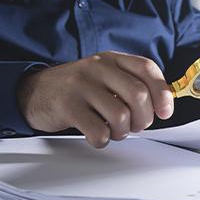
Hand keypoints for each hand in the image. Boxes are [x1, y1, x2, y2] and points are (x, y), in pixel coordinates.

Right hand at [16, 51, 173, 147]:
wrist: (34, 92)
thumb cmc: (77, 89)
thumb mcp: (105, 78)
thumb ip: (131, 85)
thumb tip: (162, 107)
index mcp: (111, 59)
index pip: (147, 69)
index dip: (162, 93)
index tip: (165, 112)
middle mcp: (97, 68)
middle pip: (138, 95)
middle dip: (144, 118)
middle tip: (136, 126)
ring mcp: (81, 86)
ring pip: (121, 116)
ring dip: (122, 132)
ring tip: (113, 130)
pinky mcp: (67, 106)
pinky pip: (99, 131)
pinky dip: (103, 140)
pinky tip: (97, 135)